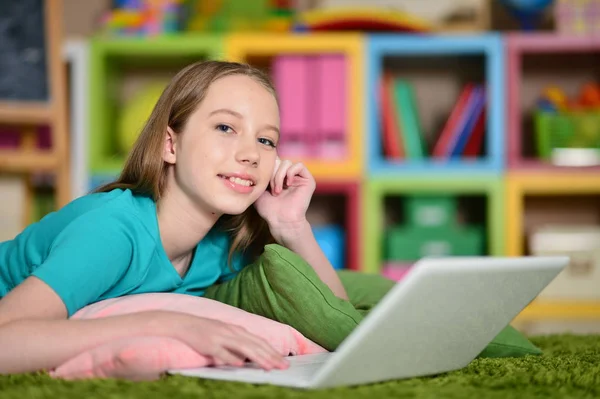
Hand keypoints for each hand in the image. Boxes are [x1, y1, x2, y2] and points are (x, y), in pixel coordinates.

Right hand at [166, 312, 288, 369]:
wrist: (183, 323)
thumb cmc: (204, 330)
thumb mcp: (224, 333)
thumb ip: (237, 343)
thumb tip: (250, 356)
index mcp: (237, 330)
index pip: (259, 341)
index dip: (272, 351)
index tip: (283, 361)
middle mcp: (232, 332)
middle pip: (255, 345)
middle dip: (271, 356)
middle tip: (283, 367)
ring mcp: (220, 337)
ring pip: (243, 348)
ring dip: (258, 358)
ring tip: (269, 367)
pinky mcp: (209, 344)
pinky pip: (222, 352)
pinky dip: (231, 358)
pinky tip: (240, 365)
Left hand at [254, 158, 315, 240]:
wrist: (280, 220)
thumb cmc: (269, 209)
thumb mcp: (259, 189)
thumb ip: (260, 175)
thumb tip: (261, 162)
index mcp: (278, 176)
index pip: (272, 161)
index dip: (267, 169)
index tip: (264, 184)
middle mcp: (288, 176)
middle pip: (278, 161)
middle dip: (272, 174)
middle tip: (271, 190)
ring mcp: (298, 177)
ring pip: (287, 163)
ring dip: (279, 176)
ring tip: (278, 190)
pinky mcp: (308, 180)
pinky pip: (299, 166)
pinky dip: (290, 173)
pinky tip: (288, 184)